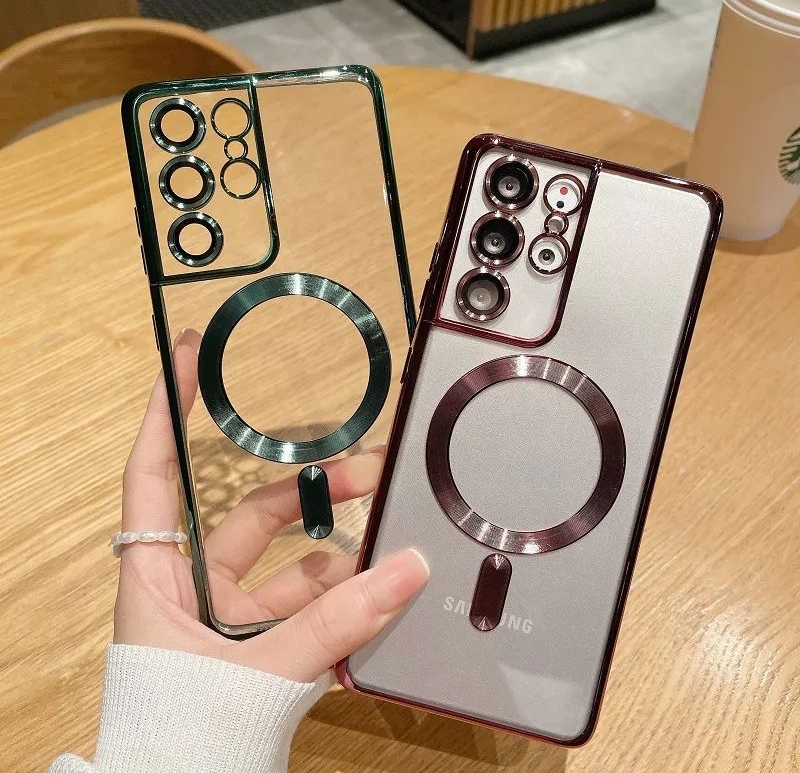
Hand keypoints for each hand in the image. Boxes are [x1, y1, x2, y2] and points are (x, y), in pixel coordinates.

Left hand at [113, 328, 428, 681]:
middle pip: (250, 513)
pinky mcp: (262, 645)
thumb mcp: (259, 674)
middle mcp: (192, 588)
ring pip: (292, 564)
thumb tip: (405, 570)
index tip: (186, 355)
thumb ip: (337, 623)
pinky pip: (311, 605)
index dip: (166, 410)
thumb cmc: (179, 741)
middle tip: (363, 468)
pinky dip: (346, 597)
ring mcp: (230, 618)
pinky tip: (382, 588)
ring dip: (341, 549)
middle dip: (309, 489)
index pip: (154, 472)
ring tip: (392, 530)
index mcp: (159, 578)